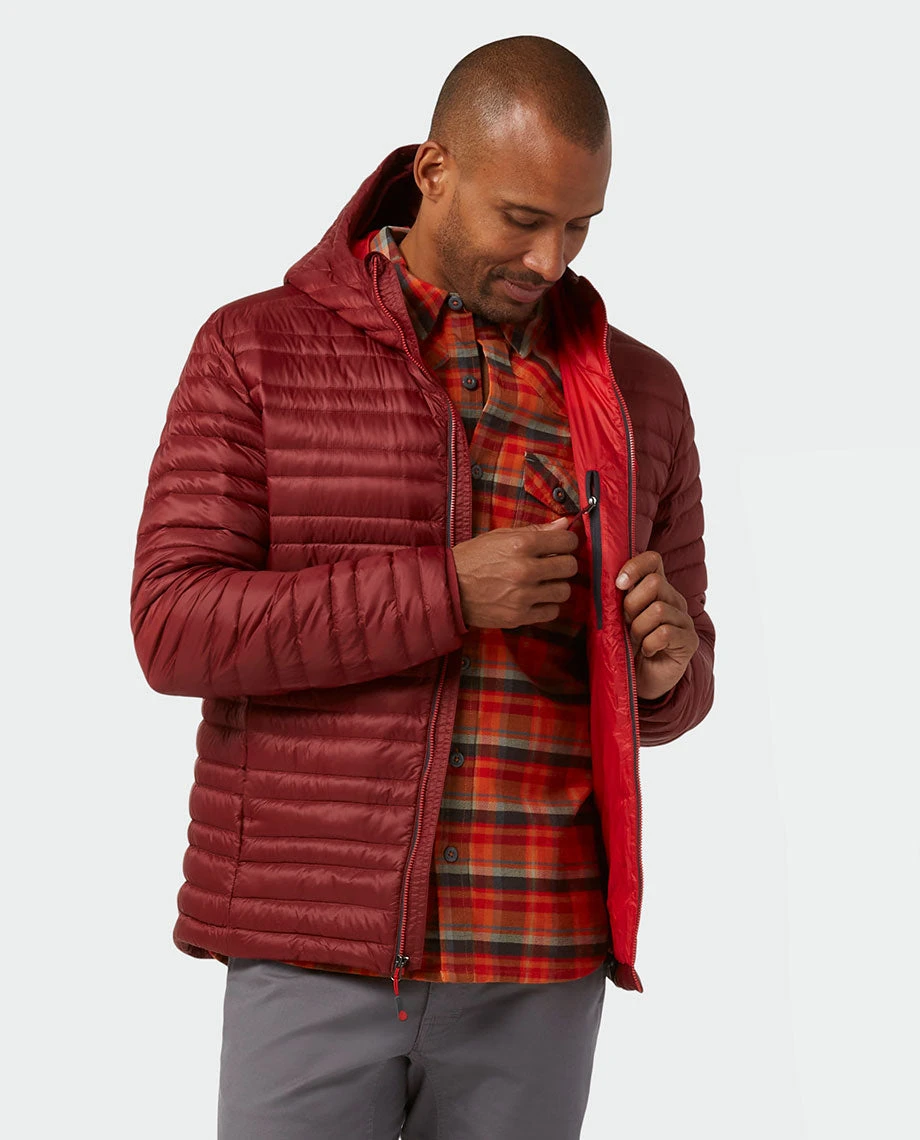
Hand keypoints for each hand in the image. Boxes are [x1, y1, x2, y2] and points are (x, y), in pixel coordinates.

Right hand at [451, 516, 578, 628]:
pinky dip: (547, 605)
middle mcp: (525, 570)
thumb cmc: (474, 558)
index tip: (562, 545)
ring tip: (543, 583)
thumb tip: (564, 524)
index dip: (567, 542)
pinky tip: (536, 598)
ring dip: (557, 586)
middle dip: (564, 563)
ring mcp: (523, 596)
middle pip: (570, 567)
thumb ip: (535, 531)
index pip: (567, 541)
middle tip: (553, 564)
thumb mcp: (500, 536)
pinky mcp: (519, 616)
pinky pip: (552, 612)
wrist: (450, 588)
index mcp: (521, 545)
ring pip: (564, 591)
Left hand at [615, 550, 698, 700]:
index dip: (635, 567)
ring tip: (637, 642)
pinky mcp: (689, 641)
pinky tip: (648, 652)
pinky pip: (665, 634)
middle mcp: (674, 599)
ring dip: (639, 629)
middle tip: (627, 625)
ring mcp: (684, 620)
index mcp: (656, 589)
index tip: (618, 584)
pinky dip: (649, 645)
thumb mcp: (615, 619)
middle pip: (655, 583)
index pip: (653, 560)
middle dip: (632, 605)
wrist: (639, 681)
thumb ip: (615, 598)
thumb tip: (602, 577)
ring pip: (658, 610)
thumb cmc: (625, 647)